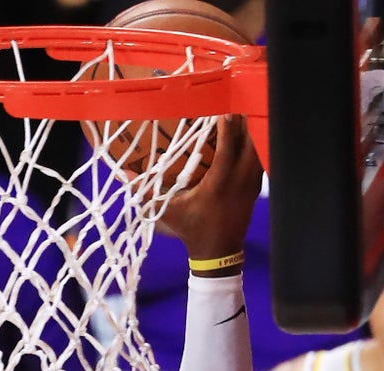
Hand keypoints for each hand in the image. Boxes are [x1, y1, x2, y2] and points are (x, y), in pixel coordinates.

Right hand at [158, 115, 263, 262]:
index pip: (228, 150)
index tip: (224, 109)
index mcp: (219, 184)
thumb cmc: (193, 230)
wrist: (219, 254)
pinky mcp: (256, 188)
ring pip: (258, 151)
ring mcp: (251, 185)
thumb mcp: (168, 211)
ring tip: (243, 114)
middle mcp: (239, 181)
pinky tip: (248, 136)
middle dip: (244, 123)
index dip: (227, 128)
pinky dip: (255, 146)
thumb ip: (147, 193)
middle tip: (235, 102)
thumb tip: (124, 175)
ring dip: (251, 133)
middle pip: (250, 144)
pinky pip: (260, 160)